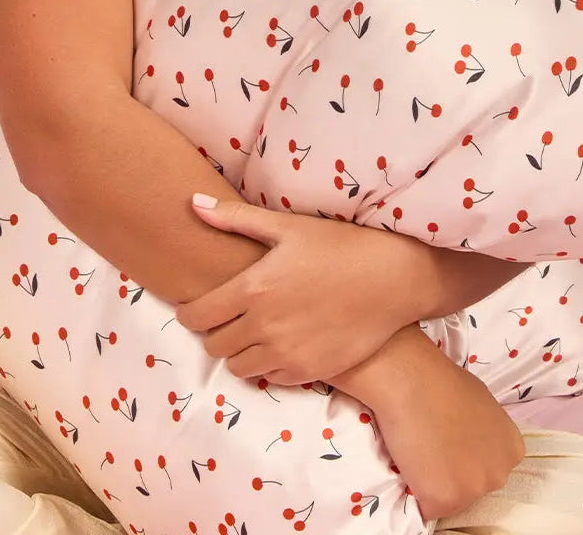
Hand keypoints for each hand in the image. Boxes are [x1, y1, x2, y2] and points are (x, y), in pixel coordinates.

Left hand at [175, 195, 423, 383]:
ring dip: (239, 351)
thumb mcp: (288, 225)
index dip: (189, 312)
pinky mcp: (310, 371)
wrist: (392, 278)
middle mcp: (265, 325)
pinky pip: (270, 378)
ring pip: (238, 366)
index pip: (197, 315)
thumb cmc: (339, 245)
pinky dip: (268, 364)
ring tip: (254, 331)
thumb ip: (236, 218)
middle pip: (214, 345)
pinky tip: (281, 343)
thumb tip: (193, 204)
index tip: (197, 306)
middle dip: (214, 331)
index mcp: (254, 287)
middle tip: (229, 317)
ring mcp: (288, 352)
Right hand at [339, 324, 525, 522]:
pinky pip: (426, 508)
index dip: (465, 457)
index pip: (489, 468)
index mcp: (512, 450)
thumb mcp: (482, 404)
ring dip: (432, 483)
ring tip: (419, 450)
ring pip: (450, 500)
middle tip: (432, 444)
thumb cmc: (443, 381)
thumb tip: (470, 442)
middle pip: (472, 487)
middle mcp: (499, 474)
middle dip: (453, 474)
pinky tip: (410, 462)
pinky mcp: (444, 500)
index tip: (450, 442)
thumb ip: (484, 432)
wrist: (413, 379)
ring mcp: (472, 490)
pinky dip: (415, 492)